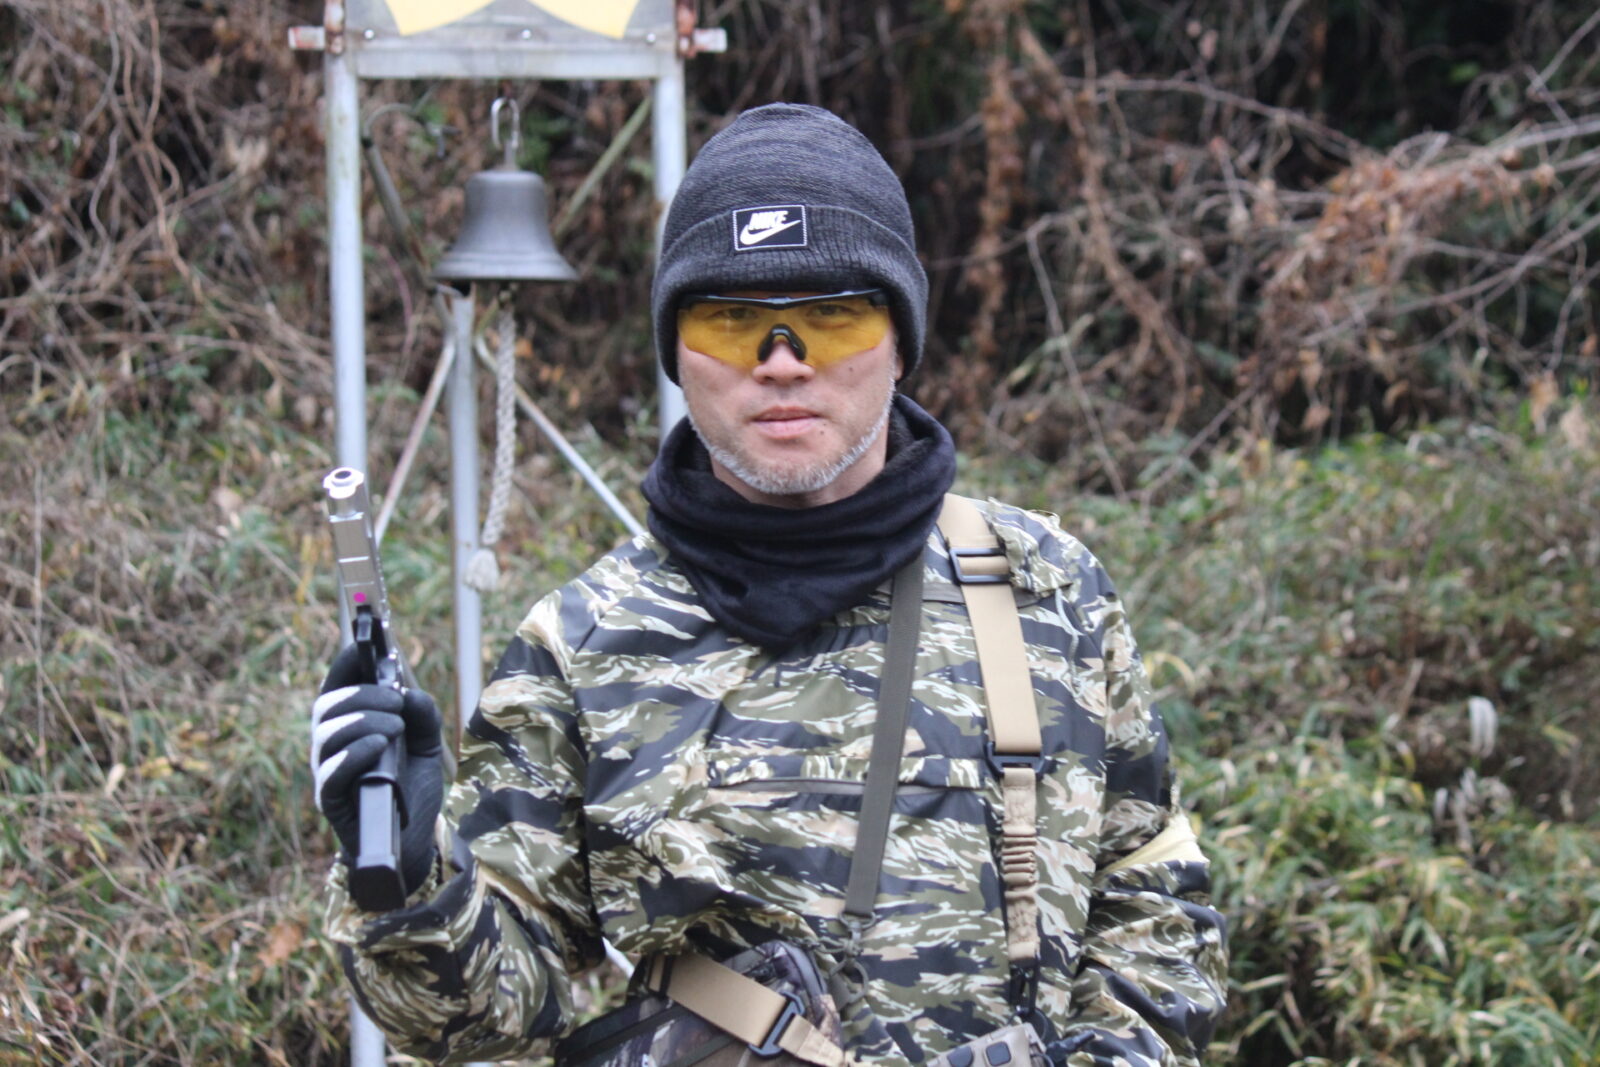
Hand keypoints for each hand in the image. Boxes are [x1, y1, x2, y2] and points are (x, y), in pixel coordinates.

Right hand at [311, 642, 444, 902]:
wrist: (412, 843)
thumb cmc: (410, 790)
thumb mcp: (425, 747)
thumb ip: (423, 717)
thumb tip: (412, 695)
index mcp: (349, 727)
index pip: (337, 687)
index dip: (345, 663)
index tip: (364, 643)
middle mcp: (330, 747)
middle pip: (327, 706)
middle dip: (362, 695)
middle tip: (397, 700)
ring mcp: (327, 773)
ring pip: (326, 734)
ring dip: (362, 720)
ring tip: (396, 726)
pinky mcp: (331, 802)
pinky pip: (331, 772)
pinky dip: (355, 752)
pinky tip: (379, 745)